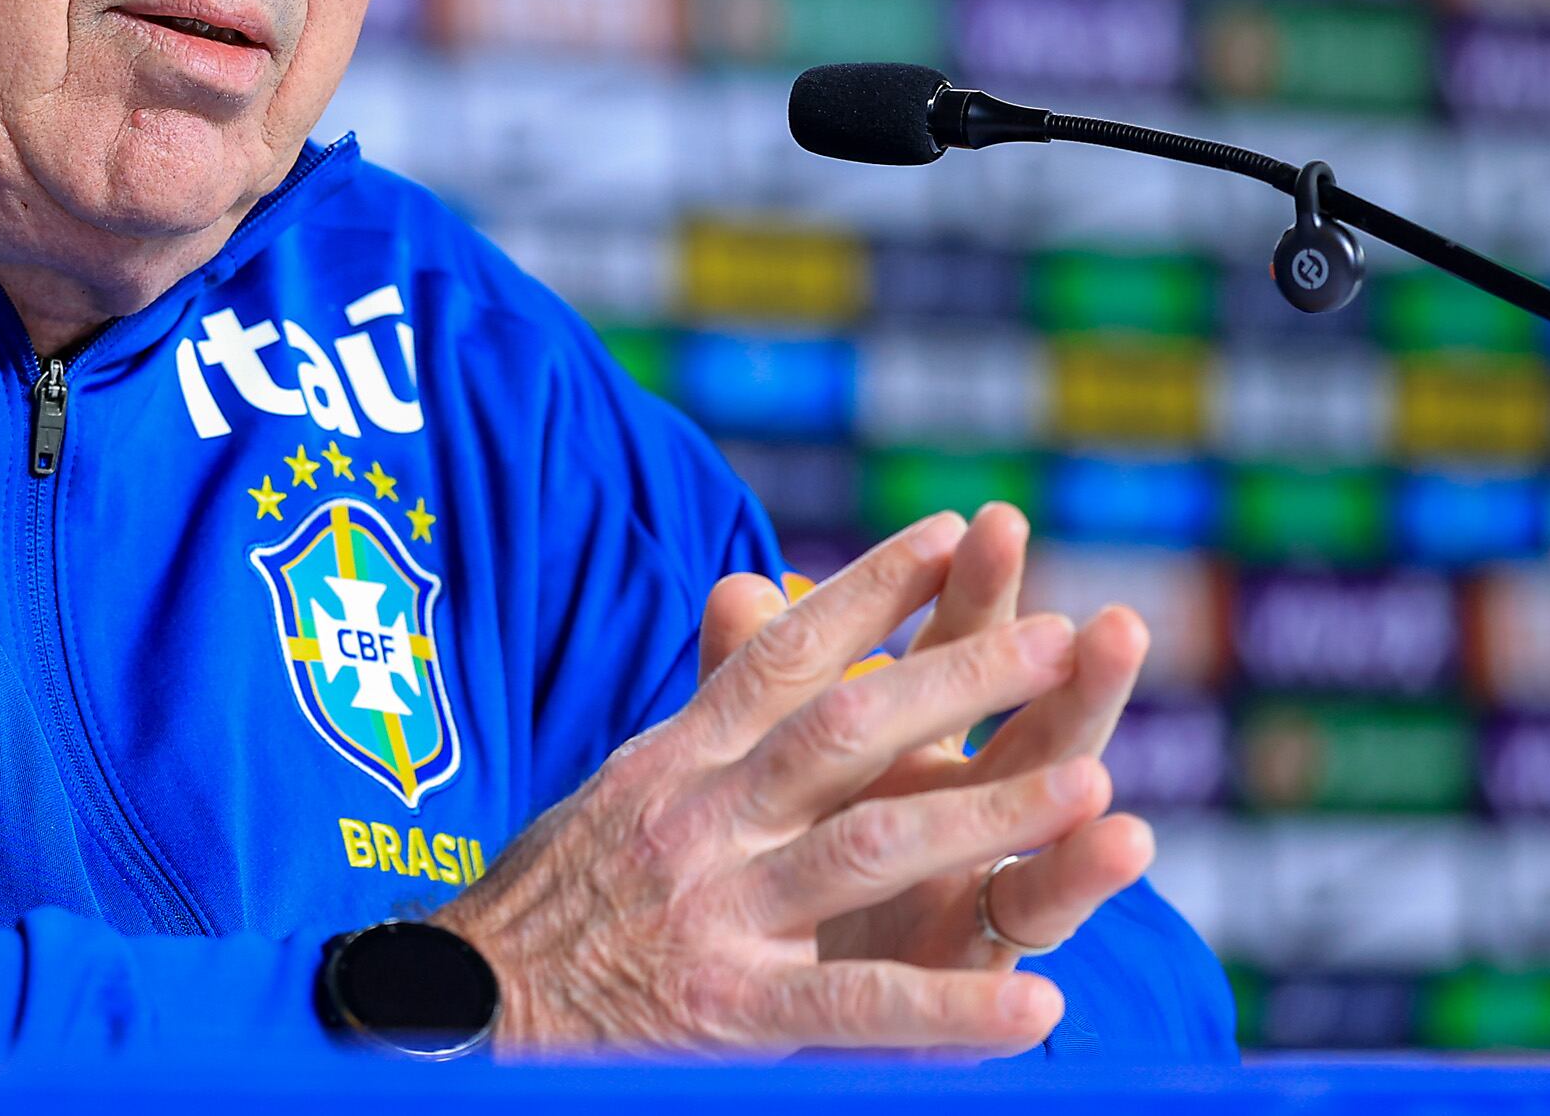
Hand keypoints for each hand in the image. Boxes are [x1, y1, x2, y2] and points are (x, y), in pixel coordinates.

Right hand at [430, 513, 1104, 1055]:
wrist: (456, 1011)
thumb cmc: (547, 898)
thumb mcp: (618, 786)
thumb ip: (704, 713)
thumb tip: (754, 597)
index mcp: (675, 761)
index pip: (784, 658)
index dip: (873, 592)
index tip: (955, 536)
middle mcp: (697, 818)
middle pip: (845, 730)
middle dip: (961, 678)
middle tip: (1062, 634)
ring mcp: (713, 912)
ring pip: (870, 847)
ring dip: (987, 814)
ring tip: (1093, 789)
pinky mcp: (726, 1010)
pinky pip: (853, 1009)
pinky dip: (948, 1011)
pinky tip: (1036, 1013)